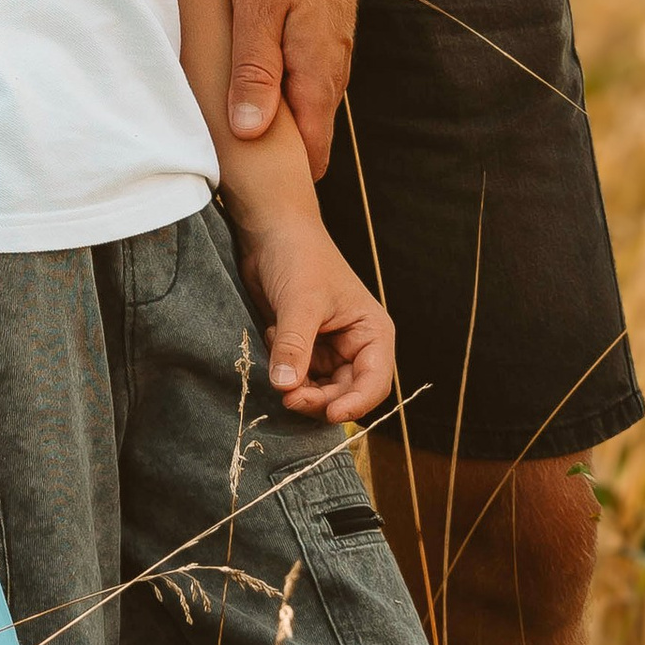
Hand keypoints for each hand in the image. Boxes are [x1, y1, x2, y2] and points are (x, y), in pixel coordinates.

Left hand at [226, 0, 374, 174]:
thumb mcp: (257, 9)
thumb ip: (255, 72)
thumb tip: (249, 132)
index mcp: (316, 79)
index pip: (311, 158)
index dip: (280, 178)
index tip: (243, 184)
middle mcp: (330, 78)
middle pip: (305, 139)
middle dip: (270, 153)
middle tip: (224, 155)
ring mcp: (330, 60)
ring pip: (300, 109)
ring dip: (269, 118)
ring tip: (225, 120)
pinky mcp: (322, 42)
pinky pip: (299, 82)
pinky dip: (274, 90)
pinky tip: (244, 78)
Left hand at [228, 196, 395, 422]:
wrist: (269, 230)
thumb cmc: (298, 255)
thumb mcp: (299, 301)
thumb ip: (294, 346)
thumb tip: (286, 387)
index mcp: (372, 332)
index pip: (375, 383)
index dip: (356, 404)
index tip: (330, 415)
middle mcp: (355, 345)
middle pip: (345, 394)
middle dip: (319, 400)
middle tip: (288, 397)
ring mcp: (328, 348)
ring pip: (319, 390)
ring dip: (298, 388)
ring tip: (276, 364)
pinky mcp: (303, 347)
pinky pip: (297, 377)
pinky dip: (283, 370)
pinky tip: (270, 336)